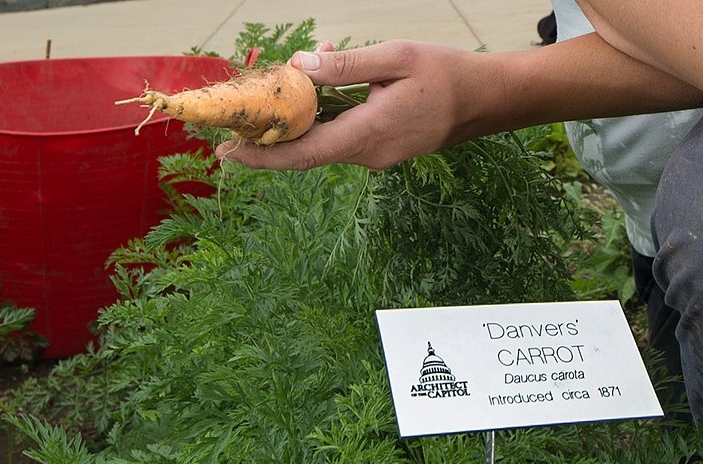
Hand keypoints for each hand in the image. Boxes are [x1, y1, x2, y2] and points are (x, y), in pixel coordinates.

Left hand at [214, 40, 492, 170]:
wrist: (483, 102)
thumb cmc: (446, 74)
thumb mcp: (398, 57)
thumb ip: (348, 65)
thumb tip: (301, 66)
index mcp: (369, 133)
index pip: (305, 152)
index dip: (265, 155)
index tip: (232, 153)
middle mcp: (368, 154)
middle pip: (306, 155)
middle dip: (267, 148)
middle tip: (229, 139)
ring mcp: (374, 157)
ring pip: (322, 147)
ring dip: (293, 132)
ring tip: (264, 113)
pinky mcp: (379, 151)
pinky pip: (339, 141)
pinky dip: (317, 126)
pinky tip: (308, 104)